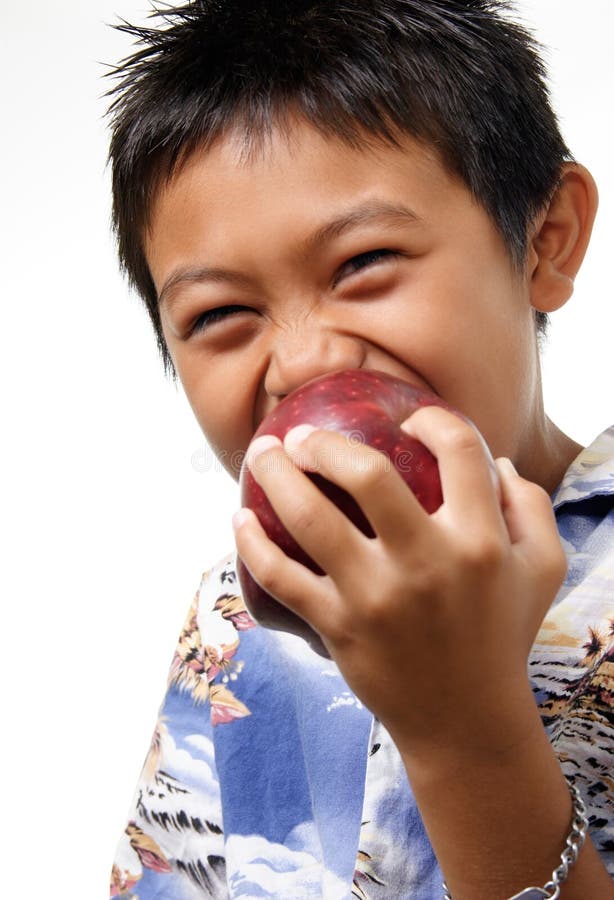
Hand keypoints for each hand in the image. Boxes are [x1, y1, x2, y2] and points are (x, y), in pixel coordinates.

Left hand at [233, 405, 566, 757]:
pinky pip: (281, 578)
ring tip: (261, 453)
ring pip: (310, 519)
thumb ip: (530, 508)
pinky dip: (252, 545)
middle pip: (368, 475)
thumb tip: (497, 462)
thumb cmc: (500, 635)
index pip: (459, 451)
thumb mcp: (540, 570)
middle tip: (303, 433)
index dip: (433, 419)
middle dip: (325, 441)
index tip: (409, 418)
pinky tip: (240, 519)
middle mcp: (426, 562)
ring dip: (276, 475)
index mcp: (480, 540)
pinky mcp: (339, 628)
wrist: (465, 722)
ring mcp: (376, 597)